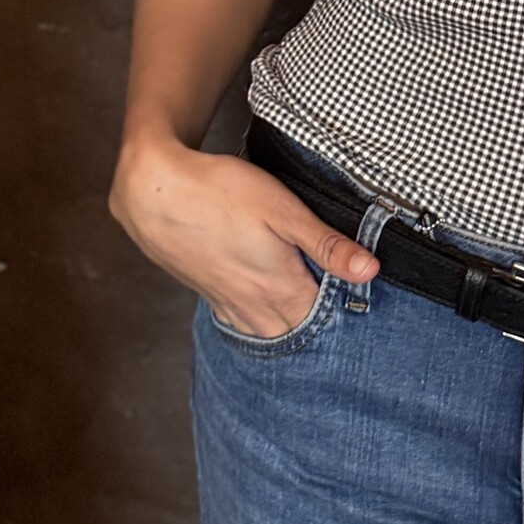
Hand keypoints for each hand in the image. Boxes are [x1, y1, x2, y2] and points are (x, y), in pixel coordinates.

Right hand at [109, 136, 377, 338]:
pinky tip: (264, 310)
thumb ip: (327, 244)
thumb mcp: (284, 210)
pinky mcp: (208, 293)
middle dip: (321, 325)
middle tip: (343, 311)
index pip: (326, 319)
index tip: (364, 301)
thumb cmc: (221, 192)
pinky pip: (241, 323)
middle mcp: (255, 305)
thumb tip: (371, 271)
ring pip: (269, 332)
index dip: (348, 311)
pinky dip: (260, 323)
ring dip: (290, 326)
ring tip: (308, 311)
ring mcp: (227, 303)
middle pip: (299, 331)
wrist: (153, 191)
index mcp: (281, 287)